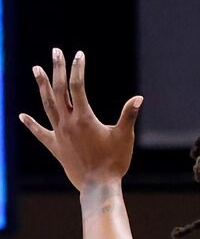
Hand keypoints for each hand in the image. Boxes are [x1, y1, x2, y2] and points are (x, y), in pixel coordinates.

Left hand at [19, 50, 142, 189]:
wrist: (99, 187)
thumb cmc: (114, 163)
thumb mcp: (124, 137)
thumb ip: (128, 116)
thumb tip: (138, 99)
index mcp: (84, 118)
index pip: (78, 86)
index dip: (78, 68)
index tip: (79, 55)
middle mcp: (68, 122)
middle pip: (59, 90)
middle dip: (57, 69)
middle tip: (55, 52)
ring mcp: (59, 134)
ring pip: (47, 104)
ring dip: (42, 85)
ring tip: (37, 69)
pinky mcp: (56, 147)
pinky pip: (40, 133)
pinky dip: (31, 124)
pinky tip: (22, 116)